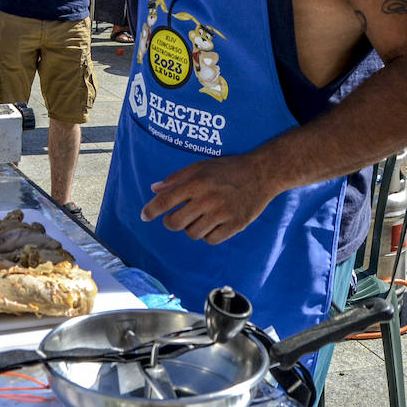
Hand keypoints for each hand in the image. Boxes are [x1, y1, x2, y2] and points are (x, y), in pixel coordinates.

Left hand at [141, 154, 273, 244]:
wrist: (261, 173)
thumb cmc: (228, 168)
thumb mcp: (200, 166)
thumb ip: (176, 178)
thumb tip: (154, 189)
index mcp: (196, 182)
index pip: (165, 201)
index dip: (150, 211)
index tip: (144, 216)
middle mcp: (207, 199)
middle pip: (175, 223)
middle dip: (170, 222)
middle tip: (176, 217)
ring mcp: (222, 214)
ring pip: (192, 234)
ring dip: (191, 228)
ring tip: (200, 216)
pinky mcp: (235, 225)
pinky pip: (211, 240)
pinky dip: (208, 235)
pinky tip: (212, 223)